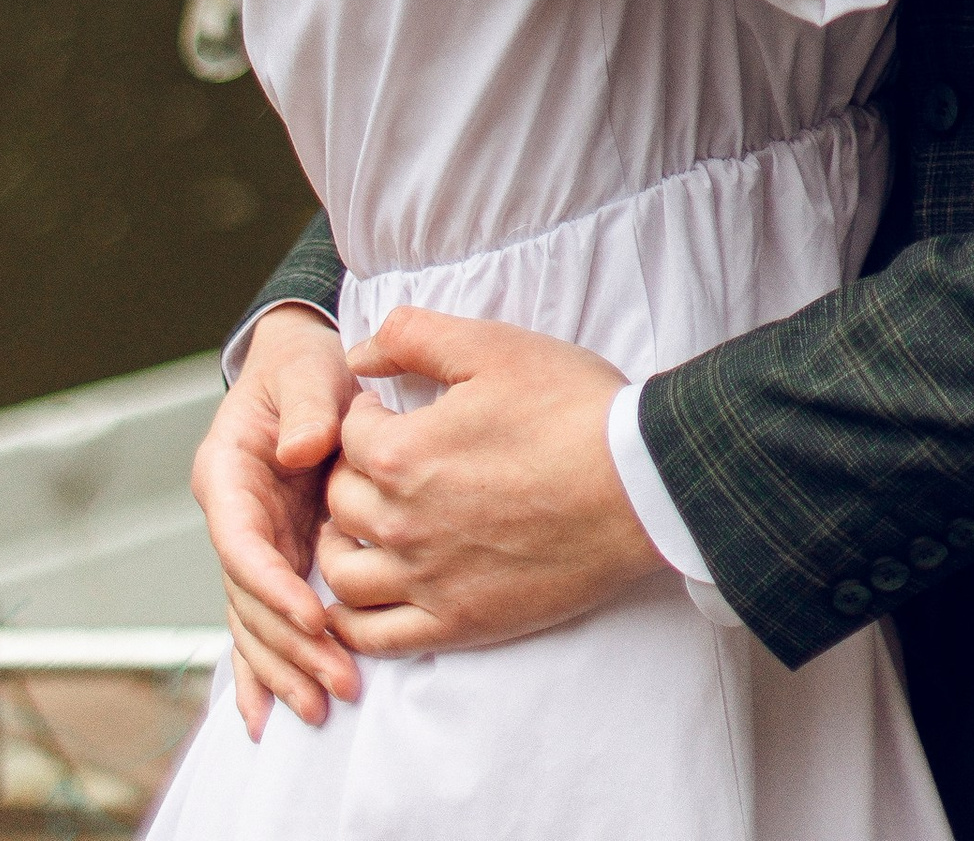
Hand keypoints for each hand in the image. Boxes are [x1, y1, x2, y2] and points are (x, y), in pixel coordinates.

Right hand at [190, 306, 361, 736]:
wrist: (305, 366)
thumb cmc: (304, 364)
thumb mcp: (306, 370)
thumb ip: (306, 405)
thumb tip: (301, 450)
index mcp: (227, 475)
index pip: (241, 545)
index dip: (272, 587)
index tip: (313, 617)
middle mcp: (231, 519)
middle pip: (250, 600)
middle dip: (291, 646)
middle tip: (339, 681)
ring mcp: (250, 546)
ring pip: (256, 623)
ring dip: (287, 668)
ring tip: (325, 706)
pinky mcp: (273, 561)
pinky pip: (263, 623)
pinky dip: (265, 670)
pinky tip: (269, 718)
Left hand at [317, 312, 661, 654]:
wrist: (636, 487)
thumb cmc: (571, 409)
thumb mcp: (494, 346)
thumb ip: (414, 336)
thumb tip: (358, 351)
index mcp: (402, 454)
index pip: (348, 436)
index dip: (363, 415)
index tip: (384, 411)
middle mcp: (401, 524)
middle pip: (340, 502)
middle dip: (348, 476)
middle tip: (374, 464)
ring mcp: (427, 581)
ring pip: (343, 573)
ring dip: (337, 546)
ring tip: (356, 528)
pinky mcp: (457, 623)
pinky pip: (376, 636)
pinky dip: (350, 623)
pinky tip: (355, 605)